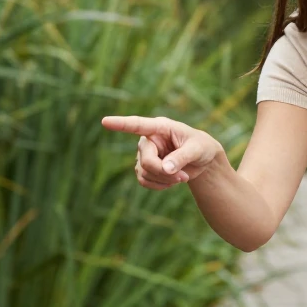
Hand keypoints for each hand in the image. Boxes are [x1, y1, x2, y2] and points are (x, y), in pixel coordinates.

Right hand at [101, 115, 221, 189]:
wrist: (202, 161)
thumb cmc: (201, 147)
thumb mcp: (197, 149)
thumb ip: (182, 157)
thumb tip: (165, 168)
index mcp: (160, 127)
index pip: (138, 125)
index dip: (121, 124)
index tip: (105, 122)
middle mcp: (148, 140)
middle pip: (146, 160)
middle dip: (164, 172)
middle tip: (183, 176)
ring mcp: (144, 154)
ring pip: (144, 173)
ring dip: (164, 180)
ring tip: (182, 176)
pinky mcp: (145, 168)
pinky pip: (144, 181)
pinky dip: (160, 185)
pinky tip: (172, 181)